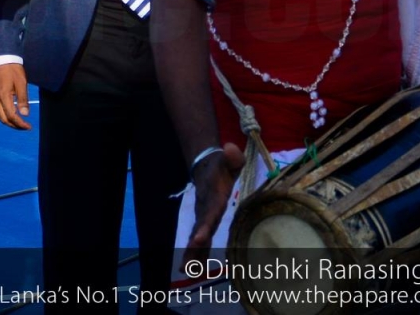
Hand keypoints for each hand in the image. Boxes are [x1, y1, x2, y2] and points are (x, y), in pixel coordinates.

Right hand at [0, 64, 30, 129]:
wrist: (0, 58)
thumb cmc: (13, 69)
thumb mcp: (21, 82)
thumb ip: (23, 99)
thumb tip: (25, 114)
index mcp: (3, 96)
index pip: (11, 115)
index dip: (20, 123)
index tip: (29, 126)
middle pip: (3, 119)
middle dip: (14, 126)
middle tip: (25, 127)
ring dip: (9, 122)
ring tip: (19, 123)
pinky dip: (4, 115)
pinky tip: (12, 114)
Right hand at [183, 144, 245, 270]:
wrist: (206, 166)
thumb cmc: (222, 165)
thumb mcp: (229, 158)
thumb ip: (232, 156)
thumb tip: (230, 148)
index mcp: (214, 197)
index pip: (209, 212)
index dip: (204, 225)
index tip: (199, 238)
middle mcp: (206, 210)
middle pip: (199, 230)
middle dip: (194, 247)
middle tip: (188, 263)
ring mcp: (203, 216)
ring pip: (197, 237)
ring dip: (192, 254)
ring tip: (186, 271)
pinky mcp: (204, 222)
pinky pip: (201, 240)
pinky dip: (197, 253)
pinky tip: (193, 269)